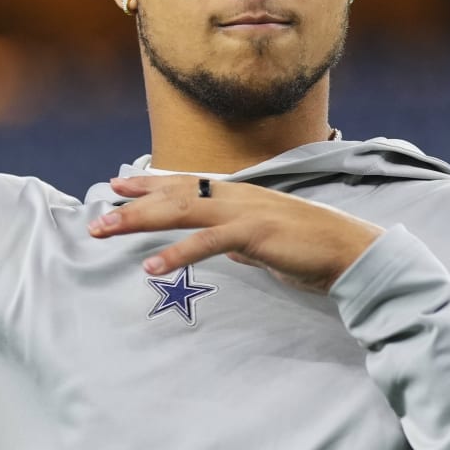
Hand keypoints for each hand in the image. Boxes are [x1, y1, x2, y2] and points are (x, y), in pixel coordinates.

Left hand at [86, 175, 385, 295]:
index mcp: (238, 195)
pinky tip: (151, 266)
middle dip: (133, 203)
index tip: (117, 183)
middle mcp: (237, 196)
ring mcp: (245, 212)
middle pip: (175, 194)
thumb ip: (241, 241)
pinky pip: (208, 242)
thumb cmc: (309, 249)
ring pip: (182, 210)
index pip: (186, 183)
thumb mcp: (266, 242)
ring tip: (107, 230)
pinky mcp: (255, 234)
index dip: (149, 182)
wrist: (351, 253)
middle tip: (98, 216)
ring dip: (140, 219)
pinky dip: (177, 253)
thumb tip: (225, 248)